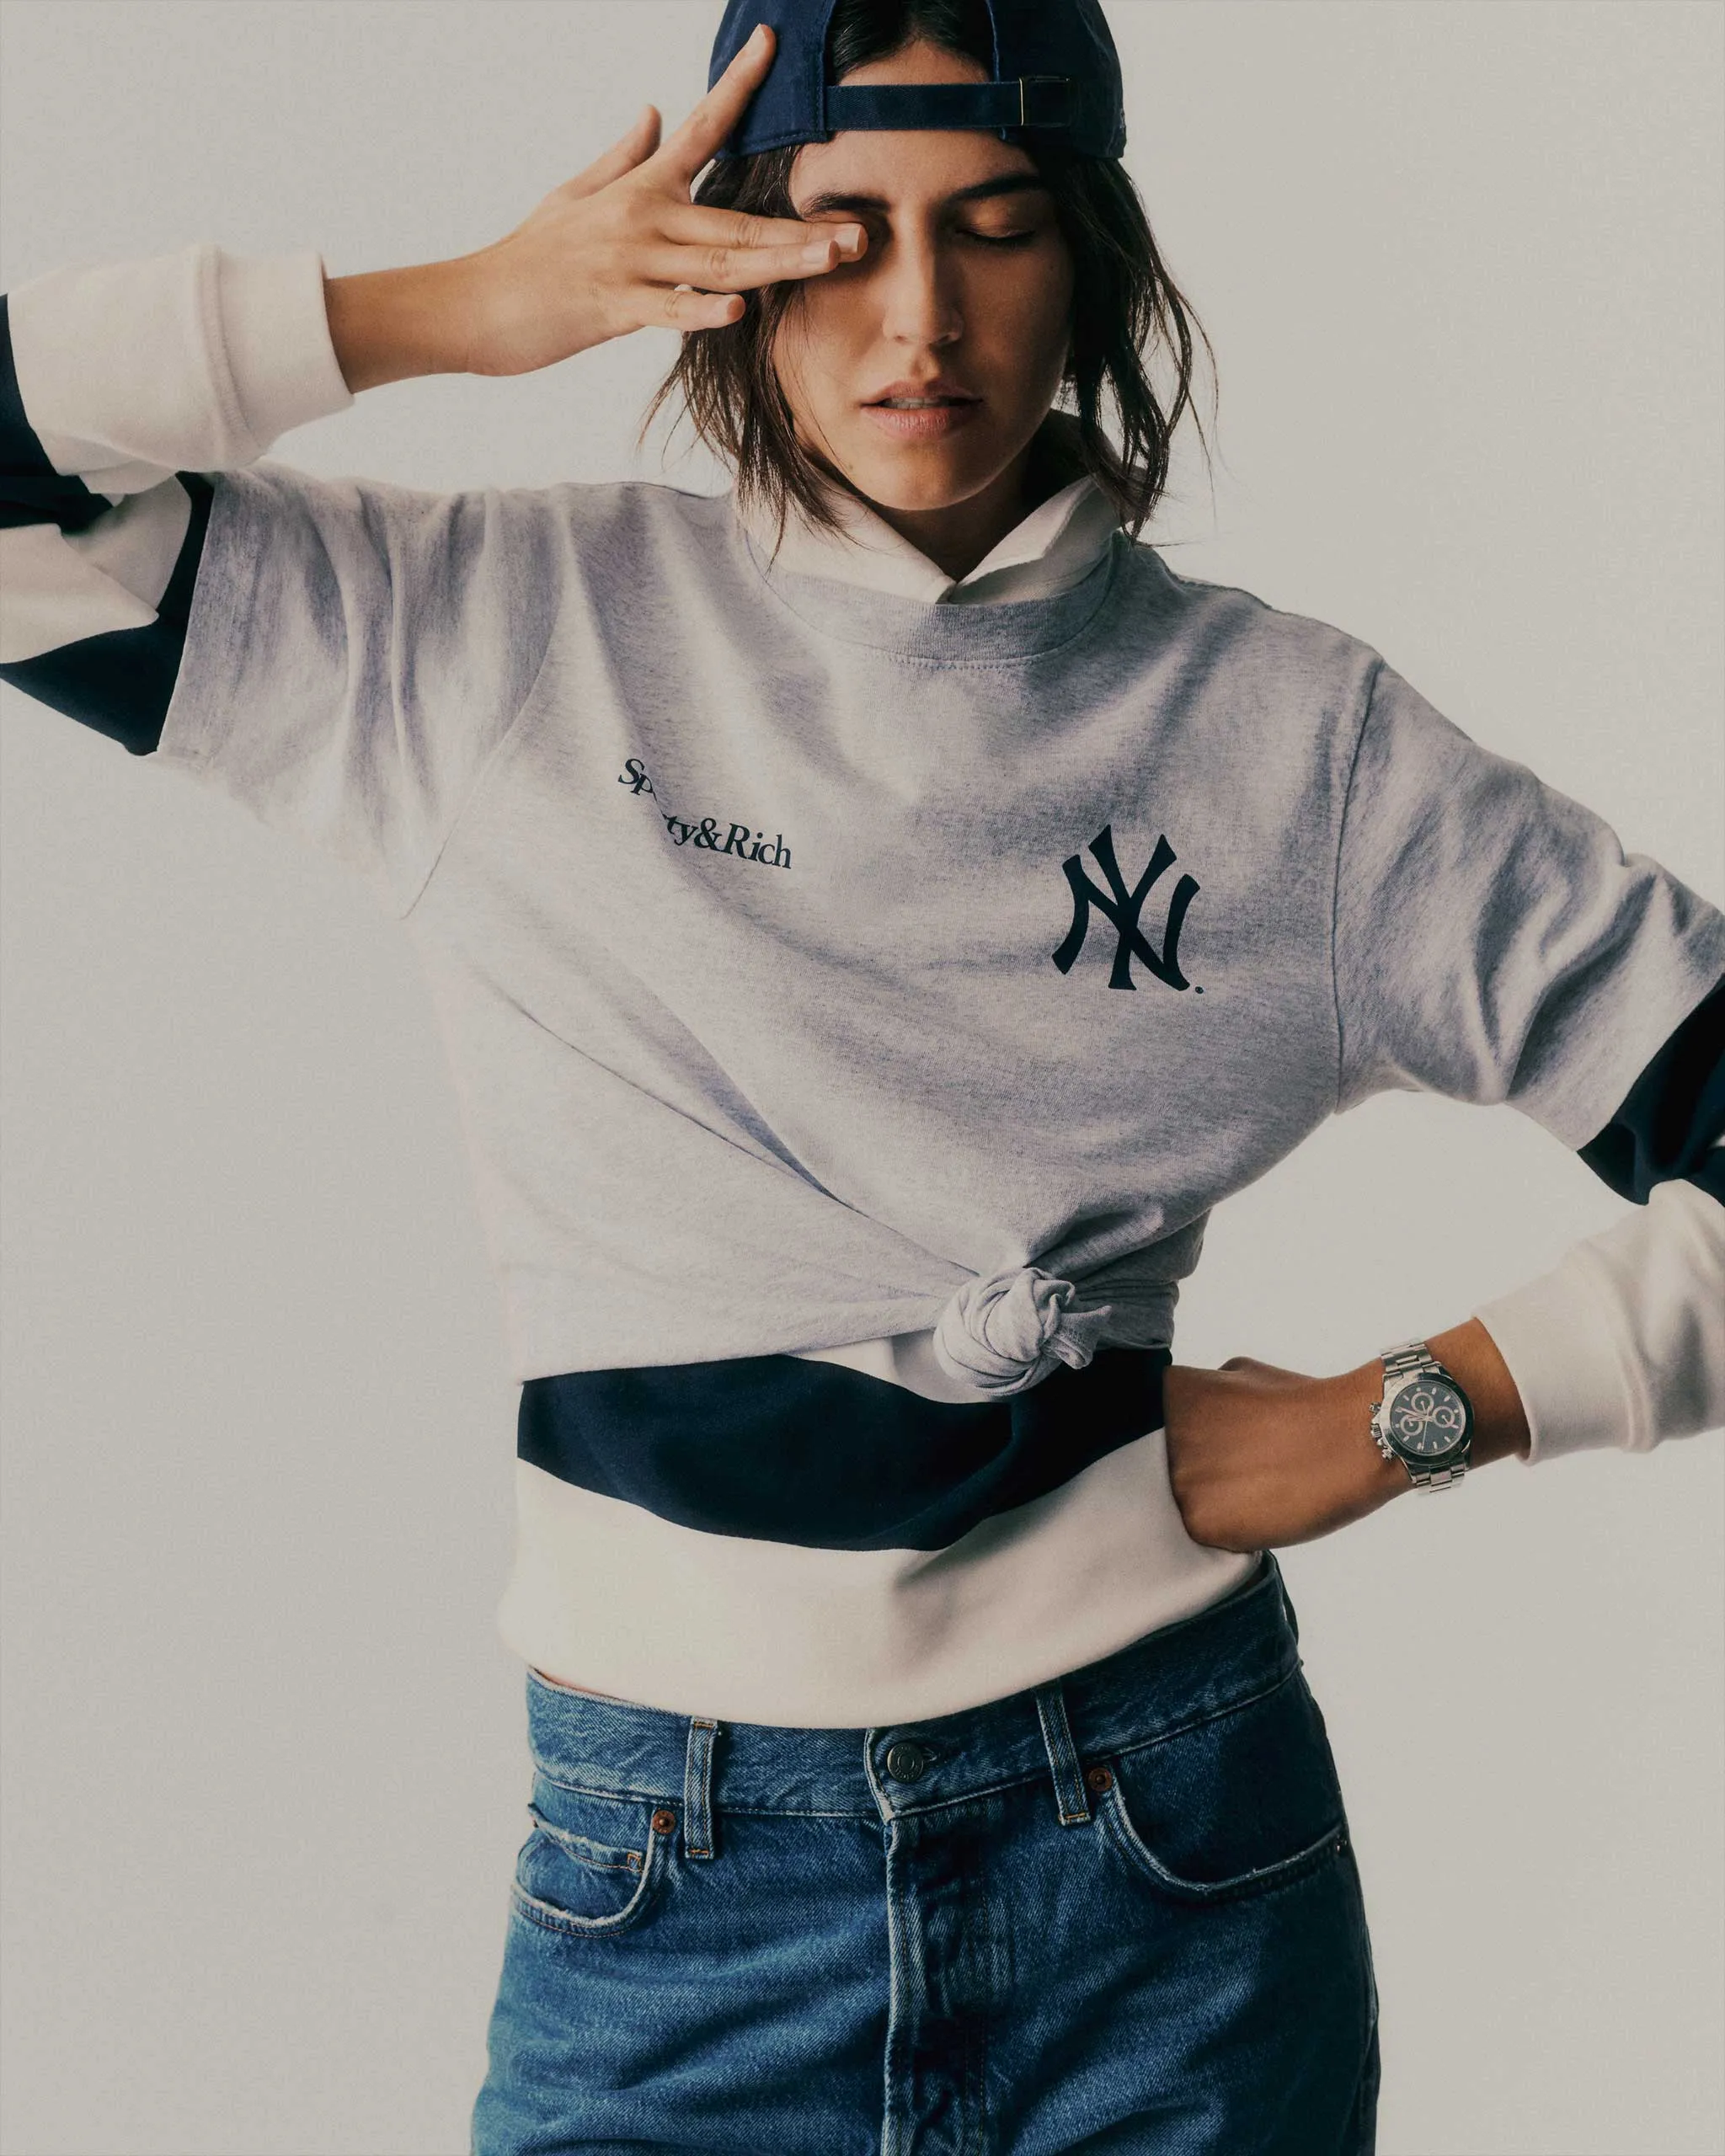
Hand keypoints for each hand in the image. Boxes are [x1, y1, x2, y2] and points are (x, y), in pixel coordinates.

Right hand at [452, 23, 863, 375]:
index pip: (699, 127)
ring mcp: (630, 262)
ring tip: (829, 262)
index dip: (737, 84)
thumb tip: (654, 110)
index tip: (769, 45)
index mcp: (640, 186)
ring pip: (718, 264)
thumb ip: (622, 155)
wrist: (476, 302)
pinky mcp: (612, 307)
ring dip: (778, 266)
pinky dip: (700, 310)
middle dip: (801, 229)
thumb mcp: (575, 193)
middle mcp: (642, 217)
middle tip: (857, 234)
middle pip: (736, 220)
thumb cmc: (531, 254)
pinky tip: (737, 312)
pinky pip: (666, 309)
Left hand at [1163, 1357, 1402, 1552]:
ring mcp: (1181, 1480)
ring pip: (1189, 1505)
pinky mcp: (1201, 1522)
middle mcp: (1166, 1437)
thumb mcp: (1239, 1374)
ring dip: (1219, 1505)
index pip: (1168, 1430)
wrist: (1355, 1437)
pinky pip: (1208, 1536)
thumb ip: (1206, 1397)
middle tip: (1250, 1470)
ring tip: (1260, 1490)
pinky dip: (1233, 1533)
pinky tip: (1263, 1512)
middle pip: (1172, 1469)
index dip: (1204, 1442)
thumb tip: (1190, 1418)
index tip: (1234, 1442)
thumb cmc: (1307, 1405)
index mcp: (1175, 1395)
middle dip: (1206, 1473)